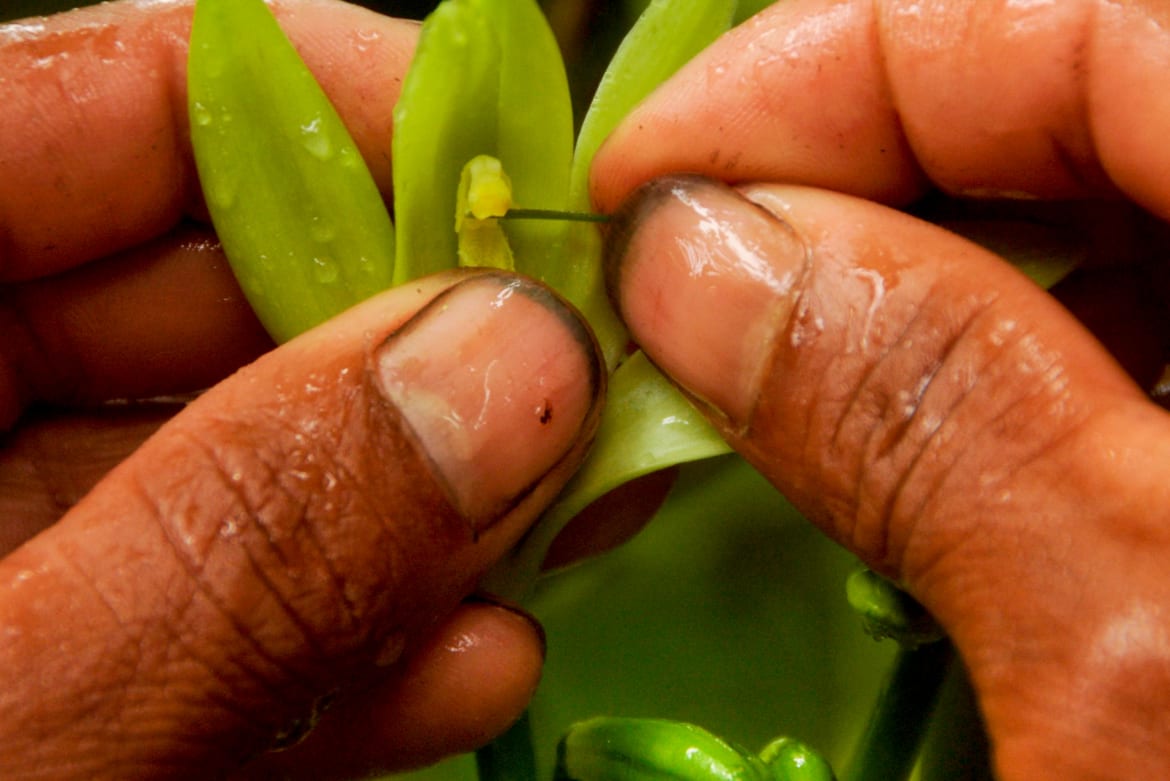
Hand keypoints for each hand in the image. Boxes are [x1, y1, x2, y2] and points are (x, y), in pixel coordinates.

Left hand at [0, 2, 603, 777]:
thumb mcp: (0, 750)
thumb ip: (242, 549)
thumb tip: (507, 362)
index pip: (93, 100)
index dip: (327, 112)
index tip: (515, 173)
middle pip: (185, 282)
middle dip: (402, 338)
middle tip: (571, 386)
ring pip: (216, 459)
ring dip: (398, 507)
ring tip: (544, 540)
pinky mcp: (23, 677)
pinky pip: (192, 607)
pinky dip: (330, 639)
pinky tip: (456, 670)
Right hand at [595, 1, 1169, 777]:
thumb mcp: (1159, 685)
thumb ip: (929, 416)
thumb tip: (699, 263)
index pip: (1057, 3)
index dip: (809, 71)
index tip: (645, 188)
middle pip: (1077, 79)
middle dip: (839, 177)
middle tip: (683, 296)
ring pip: (1106, 198)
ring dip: (906, 276)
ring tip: (769, 377)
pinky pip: (1155, 316)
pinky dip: (1006, 356)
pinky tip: (923, 445)